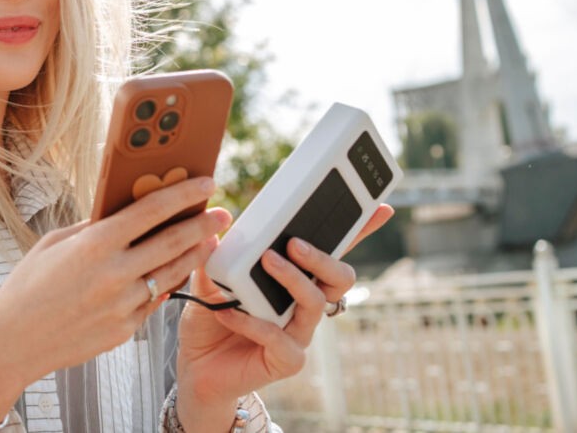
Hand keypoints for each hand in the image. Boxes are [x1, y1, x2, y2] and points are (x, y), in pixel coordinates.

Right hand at [0, 177, 230, 425]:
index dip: (184, 194)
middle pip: (173, 242)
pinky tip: (177, 272)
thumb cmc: (28, 285)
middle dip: (204, 224)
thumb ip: (93, 228)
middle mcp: (113, 274)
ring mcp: (121, 305)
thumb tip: (126, 212)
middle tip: (224, 213)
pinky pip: (153, 301)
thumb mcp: (54, 243)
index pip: (151, 211)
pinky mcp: (124, 330)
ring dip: (195, 255)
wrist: (11, 342)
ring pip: (172, 274)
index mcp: (94, 244)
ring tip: (210, 241)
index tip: (207, 183)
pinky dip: (167, 284)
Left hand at [173, 204, 394, 432]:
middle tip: (293, 243)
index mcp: (295, 280)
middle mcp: (305, 305)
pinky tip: (230, 312)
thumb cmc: (210, 321)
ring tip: (267, 261)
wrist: (196, 368)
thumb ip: (217, 257)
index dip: (360, 232)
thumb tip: (215, 228)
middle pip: (340, 277)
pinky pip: (281, 339)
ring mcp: (299, 333)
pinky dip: (255, 322)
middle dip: (322, 257)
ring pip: (315, 302)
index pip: (331, 253)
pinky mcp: (286, 360)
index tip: (380, 208)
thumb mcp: (209, 281)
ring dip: (293, 279)